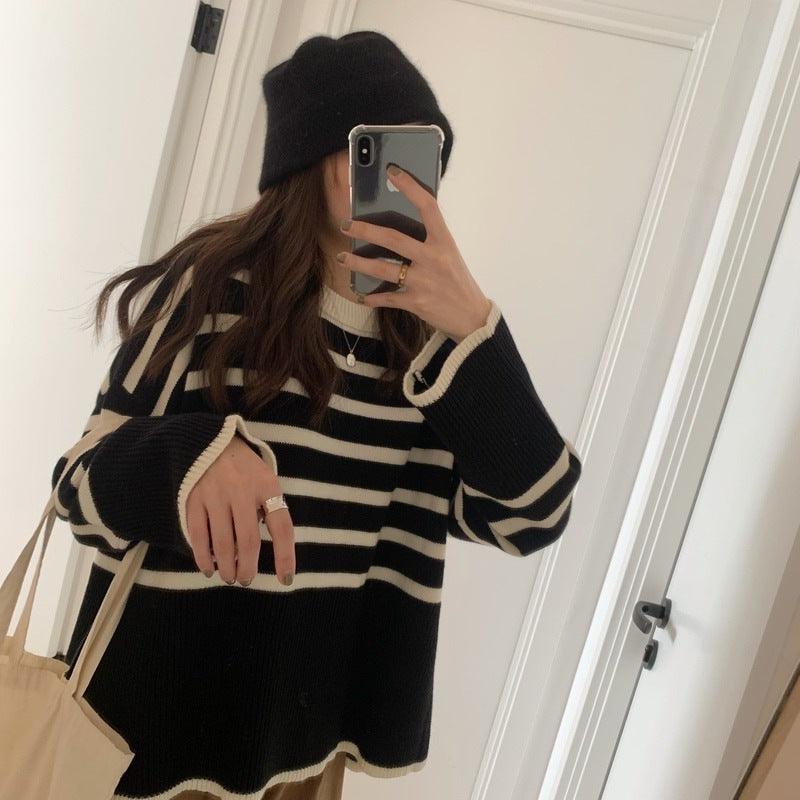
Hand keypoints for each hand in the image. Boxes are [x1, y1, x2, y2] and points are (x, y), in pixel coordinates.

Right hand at [185, 433, 294, 586]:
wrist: (209, 441)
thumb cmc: (244, 468)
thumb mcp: (264, 480)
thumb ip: (265, 509)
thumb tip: (253, 551)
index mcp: (267, 486)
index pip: (282, 527)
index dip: (285, 556)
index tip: (286, 579)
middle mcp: (242, 491)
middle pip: (249, 541)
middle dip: (248, 568)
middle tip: (246, 580)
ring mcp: (216, 495)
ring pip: (223, 543)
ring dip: (227, 567)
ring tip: (229, 577)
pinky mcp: (193, 499)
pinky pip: (199, 535)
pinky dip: (203, 556)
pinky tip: (208, 567)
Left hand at [336, 165, 492, 342]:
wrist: (471, 317)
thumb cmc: (458, 281)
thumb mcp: (450, 255)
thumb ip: (429, 240)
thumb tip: (398, 225)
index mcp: (445, 241)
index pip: (428, 206)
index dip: (410, 187)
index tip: (392, 172)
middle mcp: (434, 259)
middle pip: (393, 239)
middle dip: (365, 230)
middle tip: (346, 224)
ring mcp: (424, 281)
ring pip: (383, 269)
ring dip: (358, 263)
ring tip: (342, 258)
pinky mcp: (417, 302)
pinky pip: (387, 298)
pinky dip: (371, 297)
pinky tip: (360, 294)